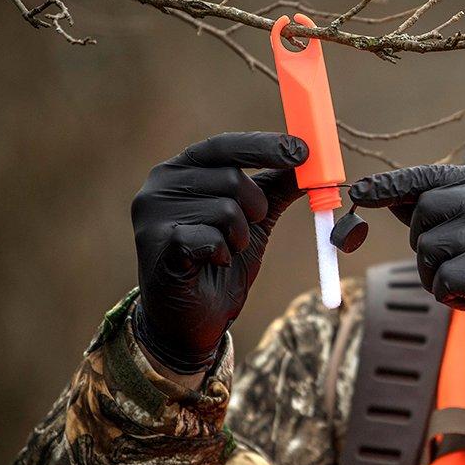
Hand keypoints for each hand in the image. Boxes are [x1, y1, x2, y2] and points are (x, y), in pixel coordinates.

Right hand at [131, 132, 307, 373]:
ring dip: (239, 237)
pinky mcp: (156, 245)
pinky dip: (223, 255)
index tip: (302, 152)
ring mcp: (153, 214)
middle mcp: (160, 185)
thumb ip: (277, 188)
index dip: (264, 147)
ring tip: (224, 251)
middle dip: (255, 207)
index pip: (224, 146)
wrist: (192, 317)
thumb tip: (311, 161)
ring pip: (225, 210)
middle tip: (249, 229)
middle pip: (231, 178)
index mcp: (181, 169)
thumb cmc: (220, 260)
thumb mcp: (255, 219)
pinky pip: (211, 240)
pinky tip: (212, 264)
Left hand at [349, 165, 464, 391]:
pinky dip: (449, 297)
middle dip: (423, 245)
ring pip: (430, 247)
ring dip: (435, 276)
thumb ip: (452, 216)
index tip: (361, 191)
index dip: (394, 185)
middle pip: (426, 211)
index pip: (437, 177)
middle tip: (447, 270)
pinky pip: (442, 279)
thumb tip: (393, 199)